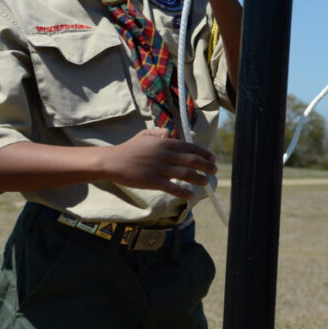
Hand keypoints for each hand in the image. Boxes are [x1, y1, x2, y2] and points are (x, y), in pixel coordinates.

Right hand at [101, 129, 216, 199]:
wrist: (112, 161)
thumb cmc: (129, 148)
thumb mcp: (145, 134)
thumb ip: (159, 133)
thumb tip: (171, 134)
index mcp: (165, 142)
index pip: (190, 147)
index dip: (203, 153)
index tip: (212, 158)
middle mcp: (165, 154)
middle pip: (192, 160)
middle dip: (206, 165)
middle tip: (215, 170)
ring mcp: (159, 168)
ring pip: (185, 173)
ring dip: (198, 178)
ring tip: (206, 182)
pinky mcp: (152, 181)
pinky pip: (172, 187)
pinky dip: (183, 192)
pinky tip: (190, 195)